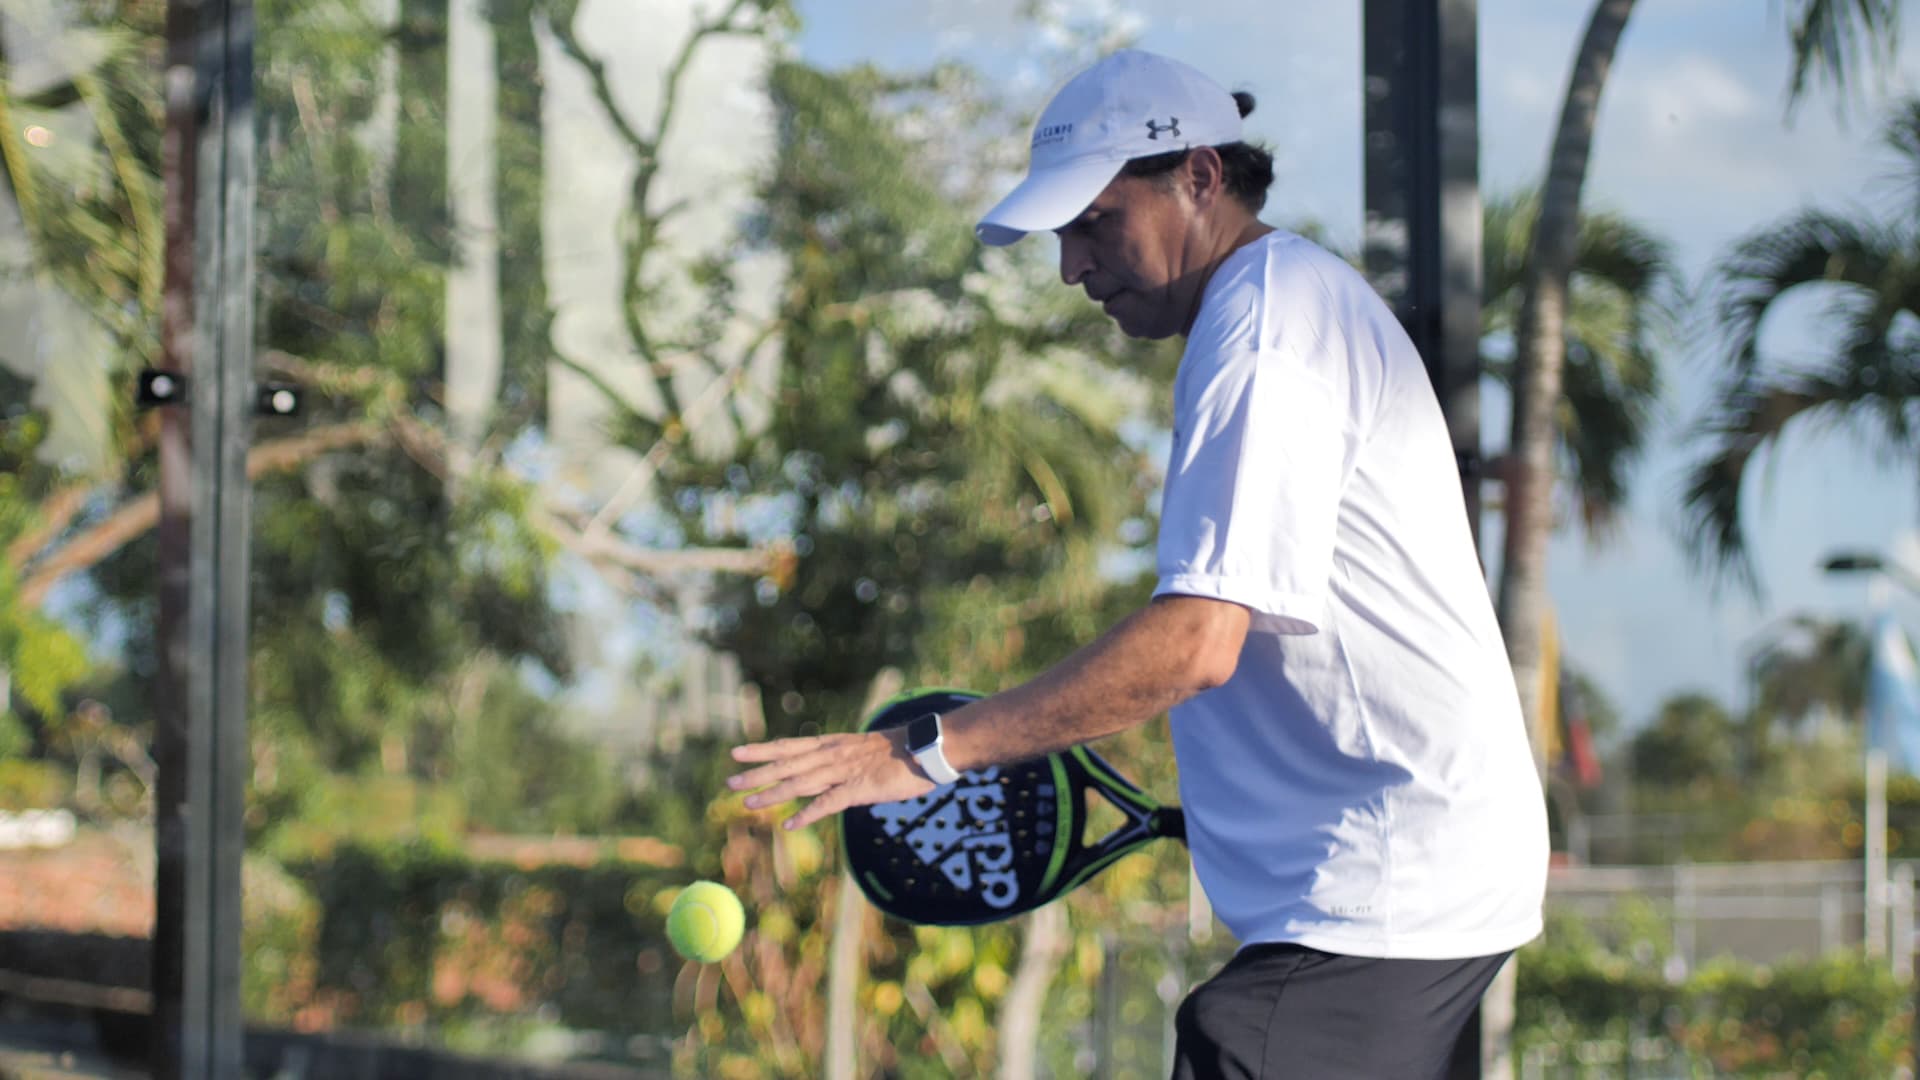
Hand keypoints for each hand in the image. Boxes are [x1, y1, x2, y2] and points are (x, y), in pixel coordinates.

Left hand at [728, 728, 936, 830]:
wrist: (926, 749)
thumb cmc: (898, 752)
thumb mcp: (861, 751)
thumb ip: (839, 763)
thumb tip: (822, 776)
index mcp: (832, 744)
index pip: (789, 745)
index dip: (762, 749)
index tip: (736, 752)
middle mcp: (832, 755)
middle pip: (787, 764)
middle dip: (757, 772)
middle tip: (730, 781)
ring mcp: (844, 771)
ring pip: (801, 782)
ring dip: (773, 794)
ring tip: (749, 803)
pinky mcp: (859, 788)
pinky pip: (828, 803)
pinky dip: (808, 814)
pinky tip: (790, 825)